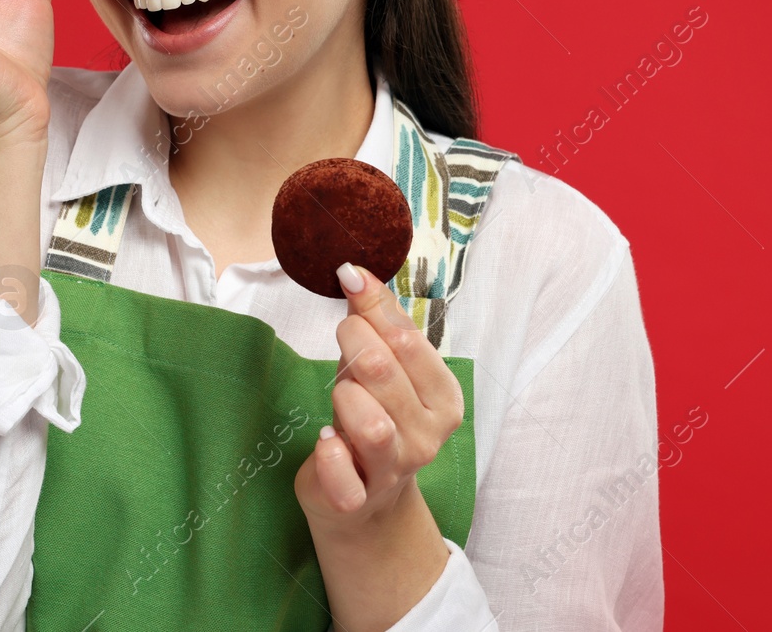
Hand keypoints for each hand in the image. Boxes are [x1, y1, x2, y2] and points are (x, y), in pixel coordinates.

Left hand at [294, 263, 465, 534]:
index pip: (408, 340)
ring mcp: (394, 471)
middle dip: (352, 345)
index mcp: (444, 399)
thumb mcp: (381, 364)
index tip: (350, 285)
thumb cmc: (374, 416)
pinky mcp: (356, 498)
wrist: (363, 500)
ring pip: (369, 422)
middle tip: (343, 341)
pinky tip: (327, 440)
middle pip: (382, 370)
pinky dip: (329, 452)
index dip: (372, 310)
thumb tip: (354, 272)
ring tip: (341, 397)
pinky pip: (341, 472)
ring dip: (343, 396)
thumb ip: (374, 319)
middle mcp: (426, 437)